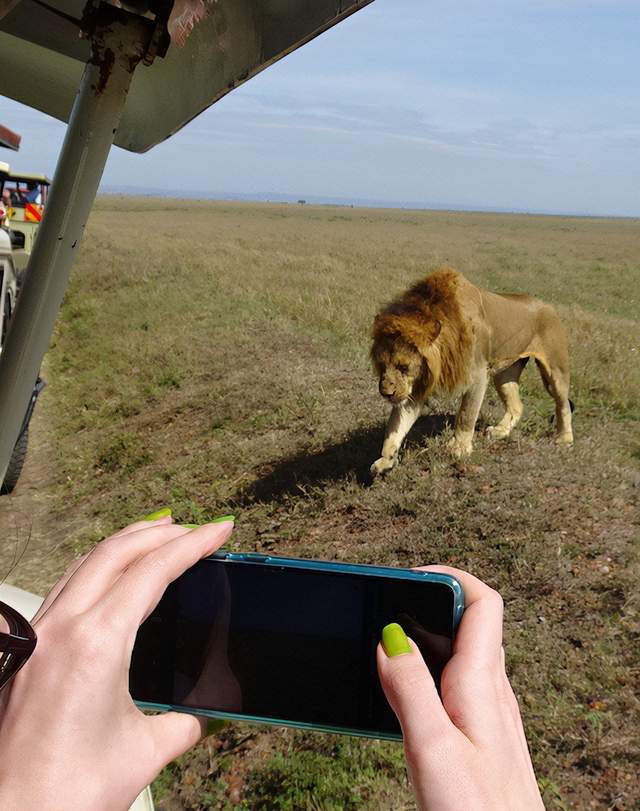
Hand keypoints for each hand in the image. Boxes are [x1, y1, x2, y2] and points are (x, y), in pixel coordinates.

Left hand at [0, 515, 233, 810]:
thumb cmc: (67, 794)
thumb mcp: (145, 753)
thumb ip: (183, 724)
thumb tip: (200, 715)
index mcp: (97, 643)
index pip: (153, 571)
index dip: (193, 544)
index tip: (220, 529)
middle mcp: (62, 628)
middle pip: (116, 552)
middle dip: (161, 532)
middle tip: (197, 529)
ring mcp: (39, 637)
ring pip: (85, 563)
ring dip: (125, 543)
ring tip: (157, 536)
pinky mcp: (26, 652)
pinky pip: (65, 587)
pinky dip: (96, 567)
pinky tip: (110, 577)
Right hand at [377, 566, 543, 810]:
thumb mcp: (431, 748)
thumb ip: (409, 688)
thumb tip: (390, 637)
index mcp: (482, 683)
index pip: (482, 603)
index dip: (449, 577)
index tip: (409, 578)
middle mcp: (490, 691)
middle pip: (466, 623)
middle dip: (425, 606)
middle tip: (384, 611)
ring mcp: (487, 713)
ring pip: (457, 655)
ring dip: (422, 641)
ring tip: (383, 648)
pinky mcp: (479, 735)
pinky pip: (453, 684)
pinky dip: (425, 674)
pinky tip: (400, 695)